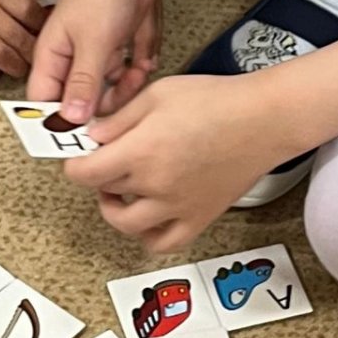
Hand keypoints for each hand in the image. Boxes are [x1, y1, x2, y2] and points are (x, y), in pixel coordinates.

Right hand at [28, 0, 160, 122]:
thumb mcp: (93, 42)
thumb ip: (82, 83)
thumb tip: (70, 119)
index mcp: (51, 55)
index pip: (44, 101)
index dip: (59, 120)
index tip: (82, 134)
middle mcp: (70, 58)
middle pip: (78, 101)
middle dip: (102, 104)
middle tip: (123, 100)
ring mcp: (94, 53)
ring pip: (105, 91)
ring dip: (124, 89)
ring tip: (138, 73)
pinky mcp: (116, 47)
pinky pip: (125, 75)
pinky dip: (136, 72)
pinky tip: (145, 60)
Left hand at [65, 73, 284, 252]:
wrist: (263, 119)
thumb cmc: (217, 100)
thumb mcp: (157, 94)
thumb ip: (119, 119)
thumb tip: (93, 138)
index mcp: (141, 151)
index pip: (85, 174)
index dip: (74, 164)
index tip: (79, 156)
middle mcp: (156, 185)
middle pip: (105, 191)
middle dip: (99, 174)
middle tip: (107, 158)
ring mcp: (177, 207)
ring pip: (127, 224)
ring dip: (115, 210)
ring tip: (121, 192)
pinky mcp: (198, 218)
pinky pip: (163, 243)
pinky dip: (149, 236)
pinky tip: (149, 216)